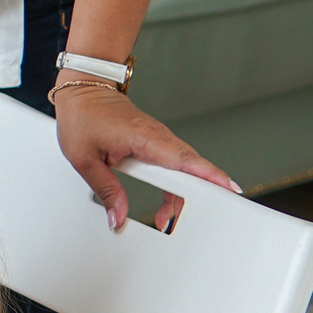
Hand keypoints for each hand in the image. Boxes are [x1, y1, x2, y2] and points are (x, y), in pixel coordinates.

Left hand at [52, 82, 238, 232]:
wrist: (82, 89)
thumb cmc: (82, 115)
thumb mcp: (84, 158)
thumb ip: (105, 189)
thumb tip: (117, 217)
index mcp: (145, 137)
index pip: (186, 160)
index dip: (210, 177)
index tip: (229, 191)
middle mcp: (159, 137)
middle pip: (191, 171)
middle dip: (196, 199)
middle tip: (183, 224)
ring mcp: (160, 139)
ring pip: (184, 171)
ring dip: (180, 197)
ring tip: (165, 220)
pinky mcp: (157, 143)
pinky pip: (175, 166)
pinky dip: (175, 186)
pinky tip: (168, 204)